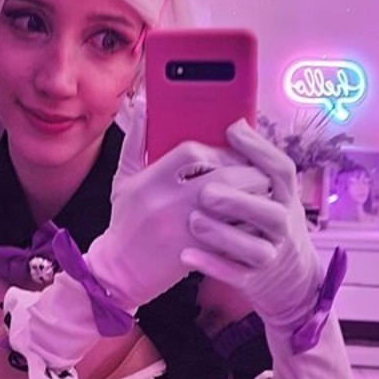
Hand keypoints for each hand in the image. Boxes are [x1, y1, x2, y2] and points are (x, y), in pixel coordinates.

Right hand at [89, 104, 270, 310]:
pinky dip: (245, 226)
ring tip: (261, 194)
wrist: (116, 274)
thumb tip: (143, 104)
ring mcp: (181, 230)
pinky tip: (252, 222)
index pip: (192, 151)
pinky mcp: (194, 254)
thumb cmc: (124, 223)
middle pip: (221, 178)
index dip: (218, 150)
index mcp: (149, 181)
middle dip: (246, 173)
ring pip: (231, 207)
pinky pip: (229, 235)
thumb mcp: (123, 180)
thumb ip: (135, 141)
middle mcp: (166, 203)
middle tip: (258, 173)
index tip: (231, 154)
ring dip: (252, 199)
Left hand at [180, 119, 320, 331]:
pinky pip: (236, 275)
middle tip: (204, 191)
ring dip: (224, 234)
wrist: (290, 282)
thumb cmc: (266, 227)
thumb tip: (232, 124)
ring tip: (193, 222)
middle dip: (239, 200)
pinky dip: (213, 266)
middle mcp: (284, 226)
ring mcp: (272, 256)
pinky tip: (187, 256)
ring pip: (255, 248)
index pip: (282, 170)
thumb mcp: (270, 198)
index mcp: (285, 199)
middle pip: (271, 211)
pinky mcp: (255, 281)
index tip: (232, 130)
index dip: (260, 149)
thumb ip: (251, 169)